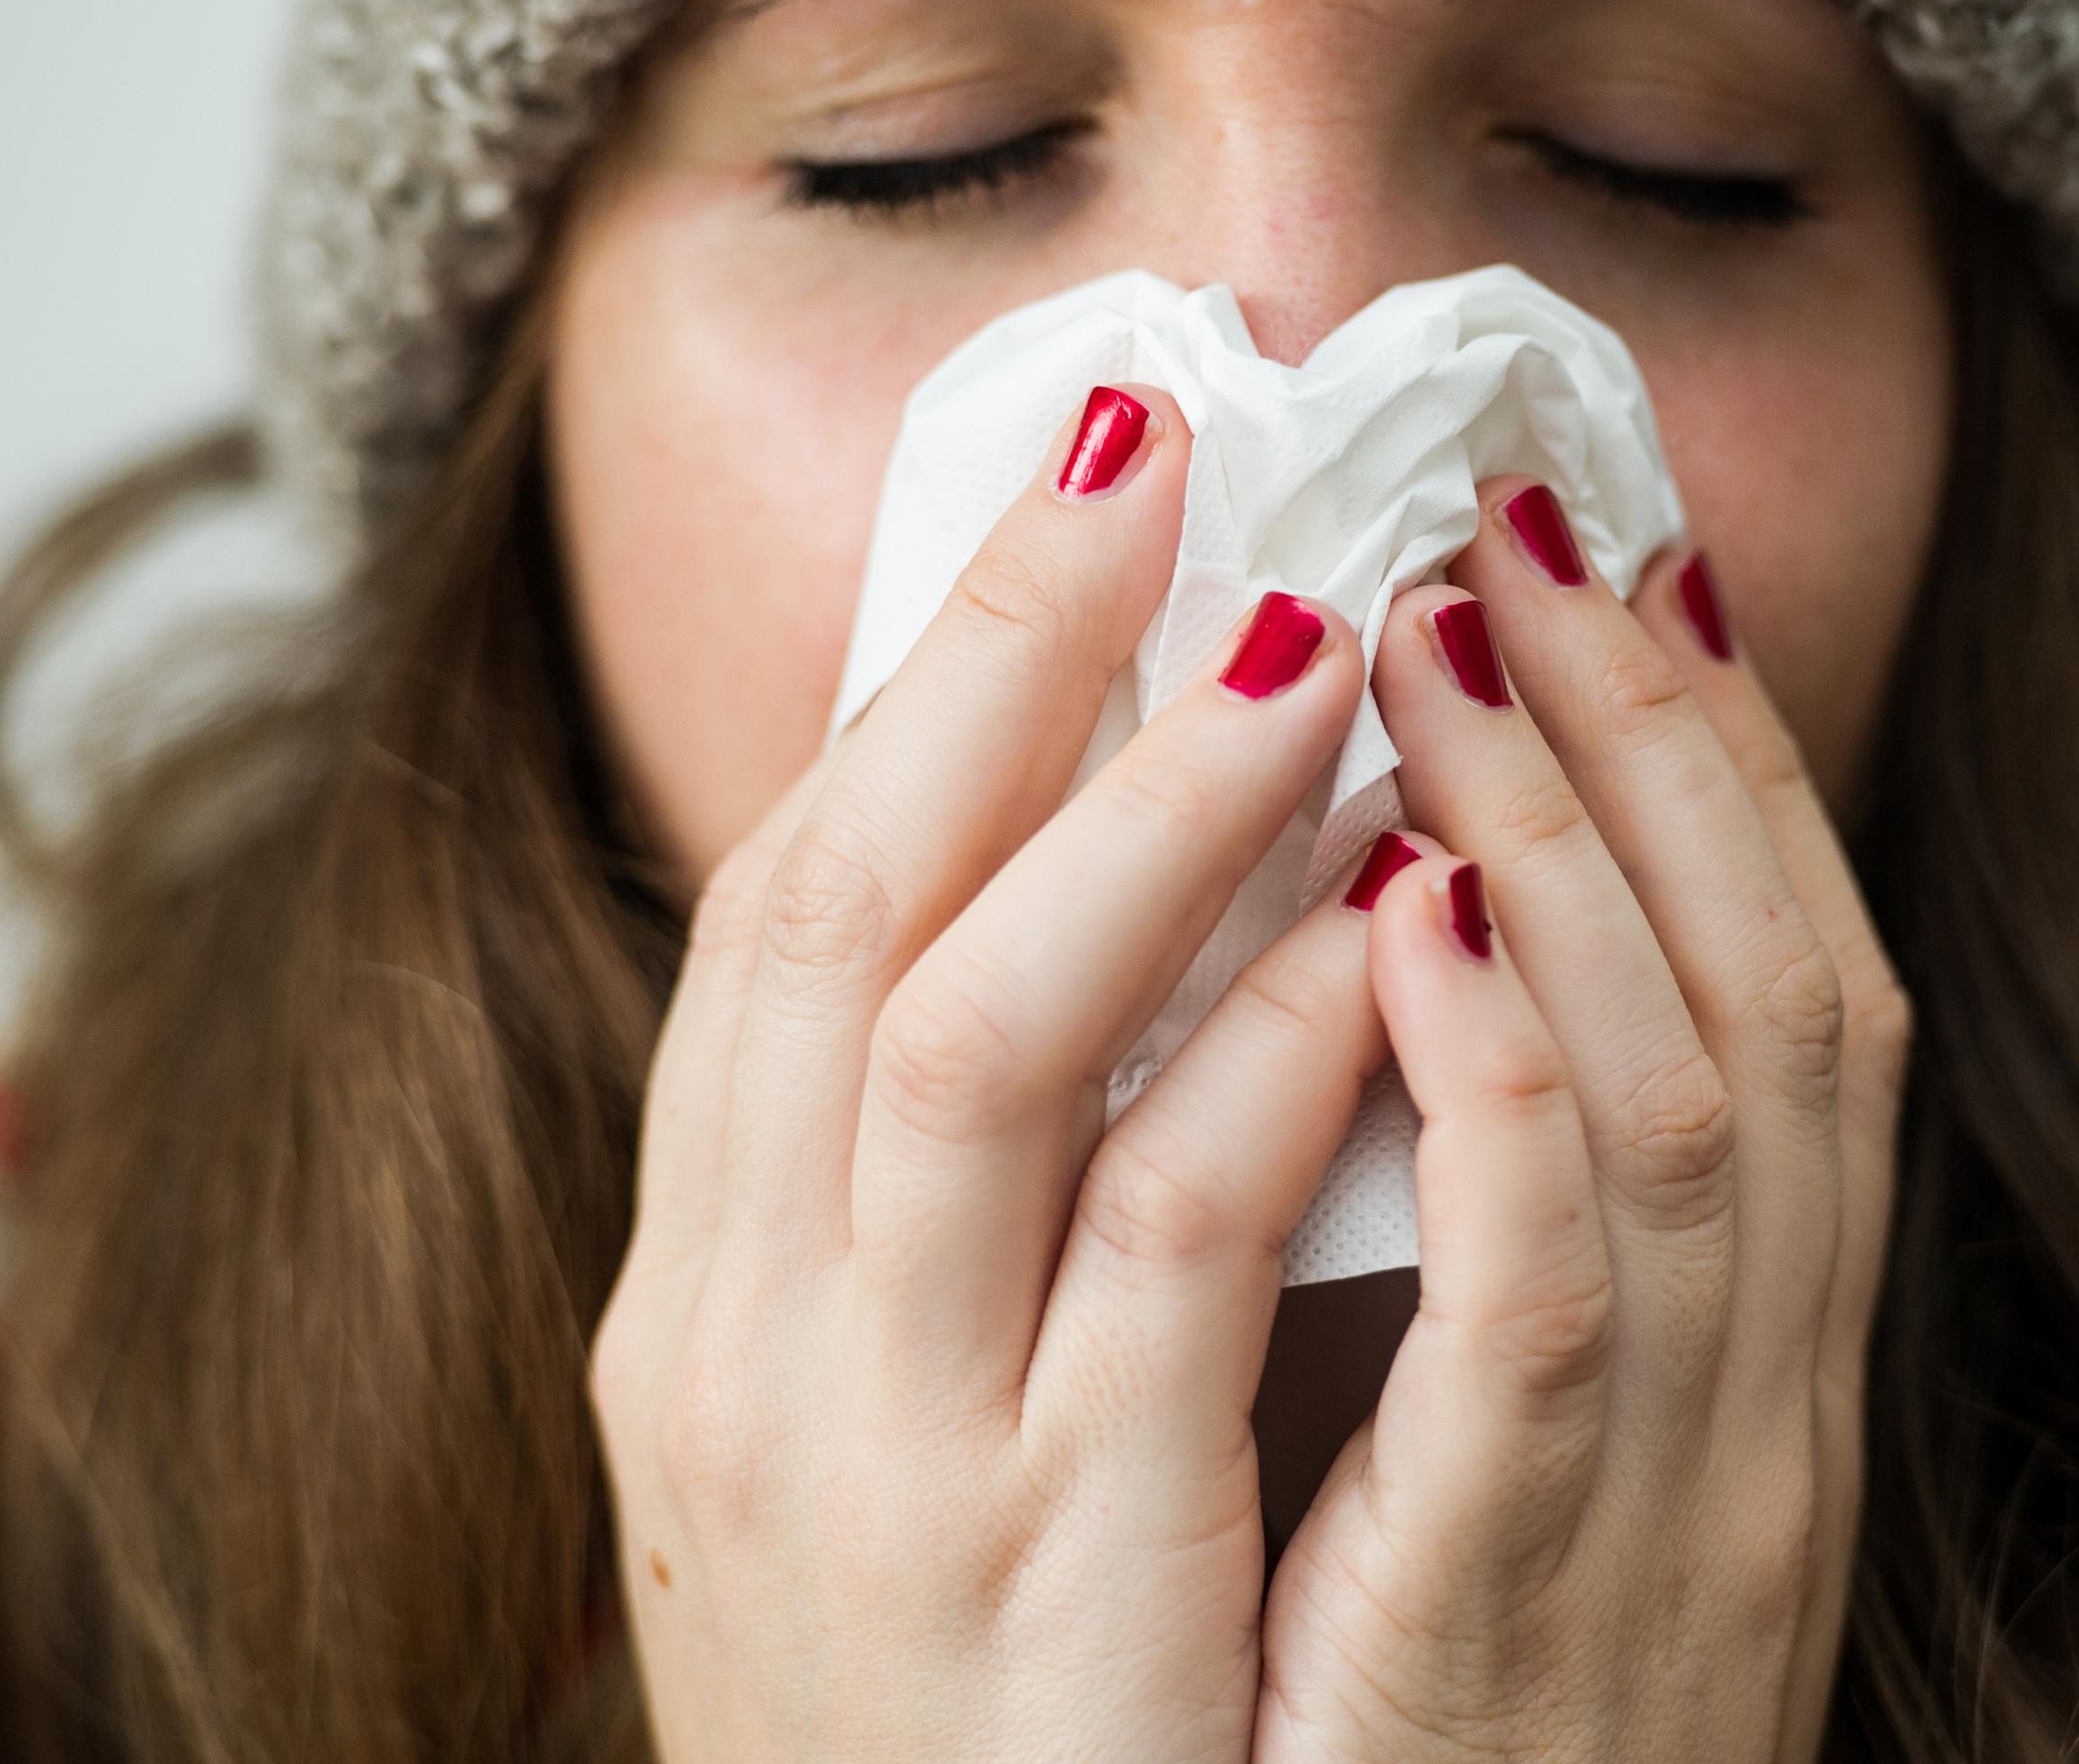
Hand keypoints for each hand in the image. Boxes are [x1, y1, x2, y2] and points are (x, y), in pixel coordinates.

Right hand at [590, 385, 1400, 1762]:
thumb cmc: (943, 1718)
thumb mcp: (872, 1444)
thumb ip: (935, 1215)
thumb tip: (1081, 933)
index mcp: (699, 1306)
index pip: (777, 921)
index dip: (918, 681)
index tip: (1061, 488)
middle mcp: (739, 1356)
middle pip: (838, 916)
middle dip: (992, 656)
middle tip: (1161, 443)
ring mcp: (879, 1468)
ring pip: (973, 1046)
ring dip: (1143, 815)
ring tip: (1302, 632)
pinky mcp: (1055, 1575)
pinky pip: (1160, 1260)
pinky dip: (1268, 1064)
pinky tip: (1380, 930)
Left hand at [1255, 480, 1910, 1763]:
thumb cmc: (1409, 1741)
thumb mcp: (1499, 1470)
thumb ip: (1489, 1246)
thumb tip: (1383, 964)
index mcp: (1751, 1371)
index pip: (1797, 1000)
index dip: (1722, 769)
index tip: (1619, 563)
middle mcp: (1766, 1413)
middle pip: (1787, 995)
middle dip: (1662, 735)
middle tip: (1531, 510)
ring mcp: (1681, 1505)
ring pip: (1702, 1100)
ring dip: (1578, 838)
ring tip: (1443, 625)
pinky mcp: (1533, 1598)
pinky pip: (1556, 1303)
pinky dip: (1505, 1082)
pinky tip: (1416, 907)